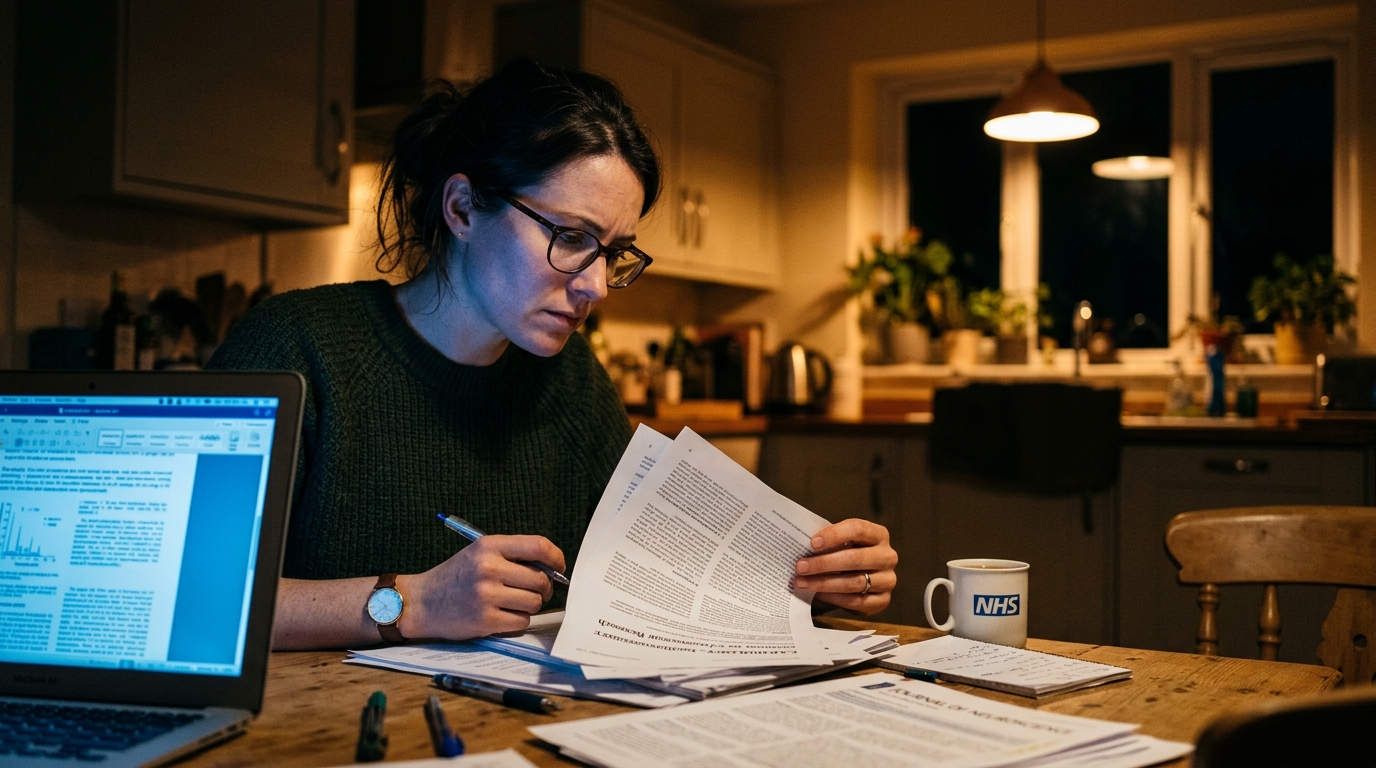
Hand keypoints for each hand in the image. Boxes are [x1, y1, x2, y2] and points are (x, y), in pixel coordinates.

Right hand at [396, 535, 564, 639]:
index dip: (556, 558)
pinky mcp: (485, 620)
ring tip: (512, 603)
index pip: (538, 546)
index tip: (559, 567)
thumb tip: (552, 569)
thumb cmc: (455, 577)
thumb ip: (512, 556)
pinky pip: (522, 621)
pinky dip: (517, 621)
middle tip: (534, 592)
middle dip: (543, 589)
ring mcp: (486, 595)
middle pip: (540, 580)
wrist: (421, 603)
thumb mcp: (479, 554)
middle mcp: (488, 568)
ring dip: (529, 606)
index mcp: (489, 546)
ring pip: (534, 603)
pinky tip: (502, 616)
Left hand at [794, 519, 896, 614]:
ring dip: (824, 583)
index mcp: (878, 535)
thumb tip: (800, 545)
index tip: (812, 543)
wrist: (863, 581)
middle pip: (855, 558)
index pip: (858, 529)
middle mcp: (887, 556)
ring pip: (855, 582)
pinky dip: (835, 598)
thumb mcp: (841, 543)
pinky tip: (818, 594)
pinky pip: (857, 601)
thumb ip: (828, 542)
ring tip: (802, 582)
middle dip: (824, 563)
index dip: (834, 535)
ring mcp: (888, 579)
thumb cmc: (847, 555)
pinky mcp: (883, 600)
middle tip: (800, 567)